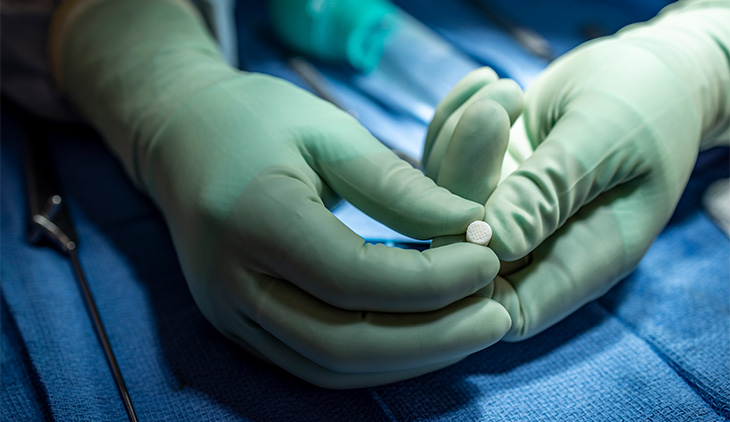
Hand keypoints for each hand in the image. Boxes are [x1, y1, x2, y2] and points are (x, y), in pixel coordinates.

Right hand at [53, 0, 511, 387]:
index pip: (352, 277)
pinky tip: (422, 336)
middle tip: (497, 314)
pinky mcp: (237, 325)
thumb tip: (473, 228)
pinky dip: (375, 361)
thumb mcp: (329, 130)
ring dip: (410, 358)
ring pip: (329, 367)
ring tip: (471, 327)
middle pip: (341, 343)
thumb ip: (398, 185)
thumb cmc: (256, 119)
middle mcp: (230, 281)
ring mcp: (227, 312)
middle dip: (432, 340)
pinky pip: (313, 364)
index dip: (431, 280)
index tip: (488, 259)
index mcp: (251, 218)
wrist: (181, 137)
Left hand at [424, 2, 729, 339]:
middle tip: (492, 112)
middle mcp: (537, 245)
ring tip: (508, 91)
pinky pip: (436, 162)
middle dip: (462, 180)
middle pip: (464, 252)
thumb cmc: (646, 103)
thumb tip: (492, 242)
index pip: (510, 312)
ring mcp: (503, 210)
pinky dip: (449, 120)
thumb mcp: (607, 138)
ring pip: (439, 204)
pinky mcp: (480, 175)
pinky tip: (487, 83)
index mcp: (583, 259)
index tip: (474, 211)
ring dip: (456, 139)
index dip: (475, 281)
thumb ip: (552, 189)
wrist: (644, 69)